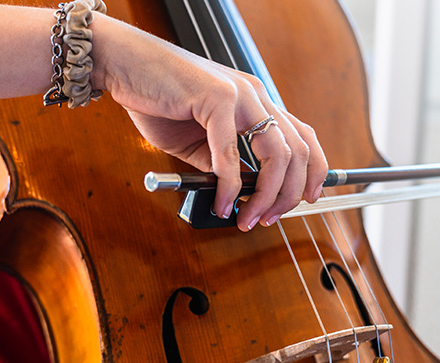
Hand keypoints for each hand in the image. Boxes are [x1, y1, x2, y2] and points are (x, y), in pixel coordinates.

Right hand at [92, 15, 327, 231]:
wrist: (126, 65)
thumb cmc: (160, 100)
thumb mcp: (200, 142)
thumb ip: (223, 164)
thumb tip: (239, 195)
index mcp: (257, 103)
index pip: (303, 137)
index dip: (313, 171)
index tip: (306, 199)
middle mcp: (255, 96)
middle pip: (297, 151)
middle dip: (288, 195)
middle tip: (267, 219)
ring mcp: (239, 94)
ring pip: (276, 154)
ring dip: (266, 195)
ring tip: (248, 218)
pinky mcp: (215, 97)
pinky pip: (230, 154)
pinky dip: (229, 186)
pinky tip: (222, 204)